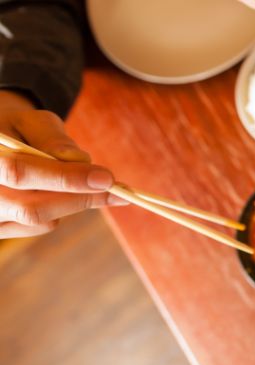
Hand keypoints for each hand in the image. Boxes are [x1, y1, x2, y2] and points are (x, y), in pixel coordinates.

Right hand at [0, 91, 124, 238]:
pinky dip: (60, 210)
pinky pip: (36, 225)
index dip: (66, 178)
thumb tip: (78, 160)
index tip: (106, 178)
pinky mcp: (0, 229)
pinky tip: (71, 193)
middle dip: (80, 199)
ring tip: (99, 186)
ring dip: (74, 203)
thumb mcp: (30, 121)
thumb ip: (51, 138)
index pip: (19, 172)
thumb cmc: (17, 130)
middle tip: (119, 191)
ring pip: (36, 220)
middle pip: (31, 207)